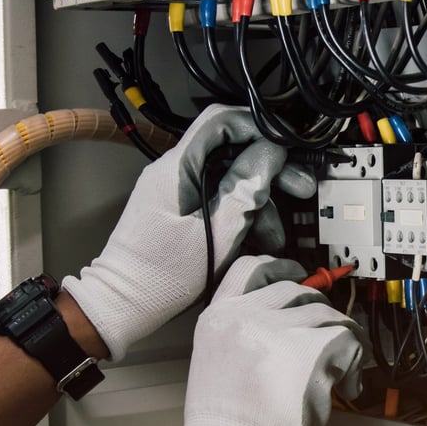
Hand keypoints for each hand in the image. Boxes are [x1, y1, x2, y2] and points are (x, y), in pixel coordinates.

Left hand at [62, 105, 314, 360]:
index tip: (286, 147)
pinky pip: (220, 198)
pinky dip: (242, 215)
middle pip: (231, 150)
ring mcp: (178, 189)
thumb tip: (270, 152)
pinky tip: (260, 239)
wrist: (125, 304)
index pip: (220, 121)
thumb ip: (245, 190)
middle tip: (300, 186)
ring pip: (230, 178)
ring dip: (260, 201)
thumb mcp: (216, 234)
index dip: (258, 127)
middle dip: (269, 168)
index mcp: (176, 168)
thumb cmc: (162, 276)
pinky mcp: (182, 207)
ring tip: (277, 235)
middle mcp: (175, 170)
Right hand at [171, 255, 363, 425]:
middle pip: (297, 290)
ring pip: (326, 314)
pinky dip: (354, 360)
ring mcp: (278, 328)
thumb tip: (286, 327)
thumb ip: (246, 335)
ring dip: (339, 339)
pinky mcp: (311, 348)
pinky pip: (347, 337)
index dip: (279, 266)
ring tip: (339, 371)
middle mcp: (246, 315)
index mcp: (218, 318)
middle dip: (318, 313)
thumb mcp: (217, 363)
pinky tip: (345, 384)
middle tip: (329, 338)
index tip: (298, 272)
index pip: (250, 268)